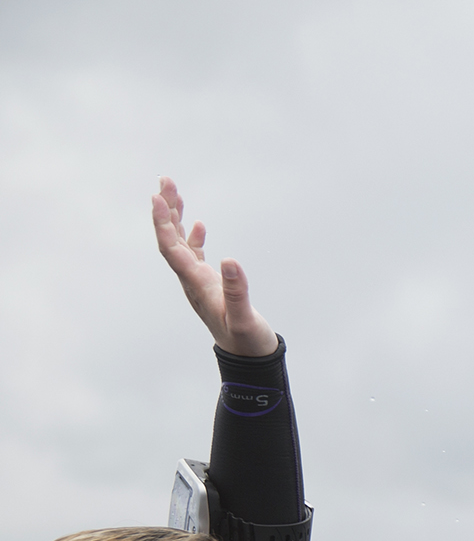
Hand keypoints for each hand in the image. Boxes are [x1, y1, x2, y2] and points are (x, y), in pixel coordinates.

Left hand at [151, 177, 278, 356]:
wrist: (248, 359)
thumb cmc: (246, 341)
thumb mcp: (244, 318)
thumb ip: (237, 290)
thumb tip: (229, 259)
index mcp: (196, 285)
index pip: (171, 249)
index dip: (163, 223)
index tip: (158, 197)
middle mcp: (191, 281)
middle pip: (170, 240)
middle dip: (165, 210)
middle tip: (165, 181)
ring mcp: (198, 282)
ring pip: (179, 244)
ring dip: (174, 218)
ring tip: (173, 191)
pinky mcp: (209, 285)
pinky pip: (194, 256)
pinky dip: (191, 237)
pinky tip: (196, 224)